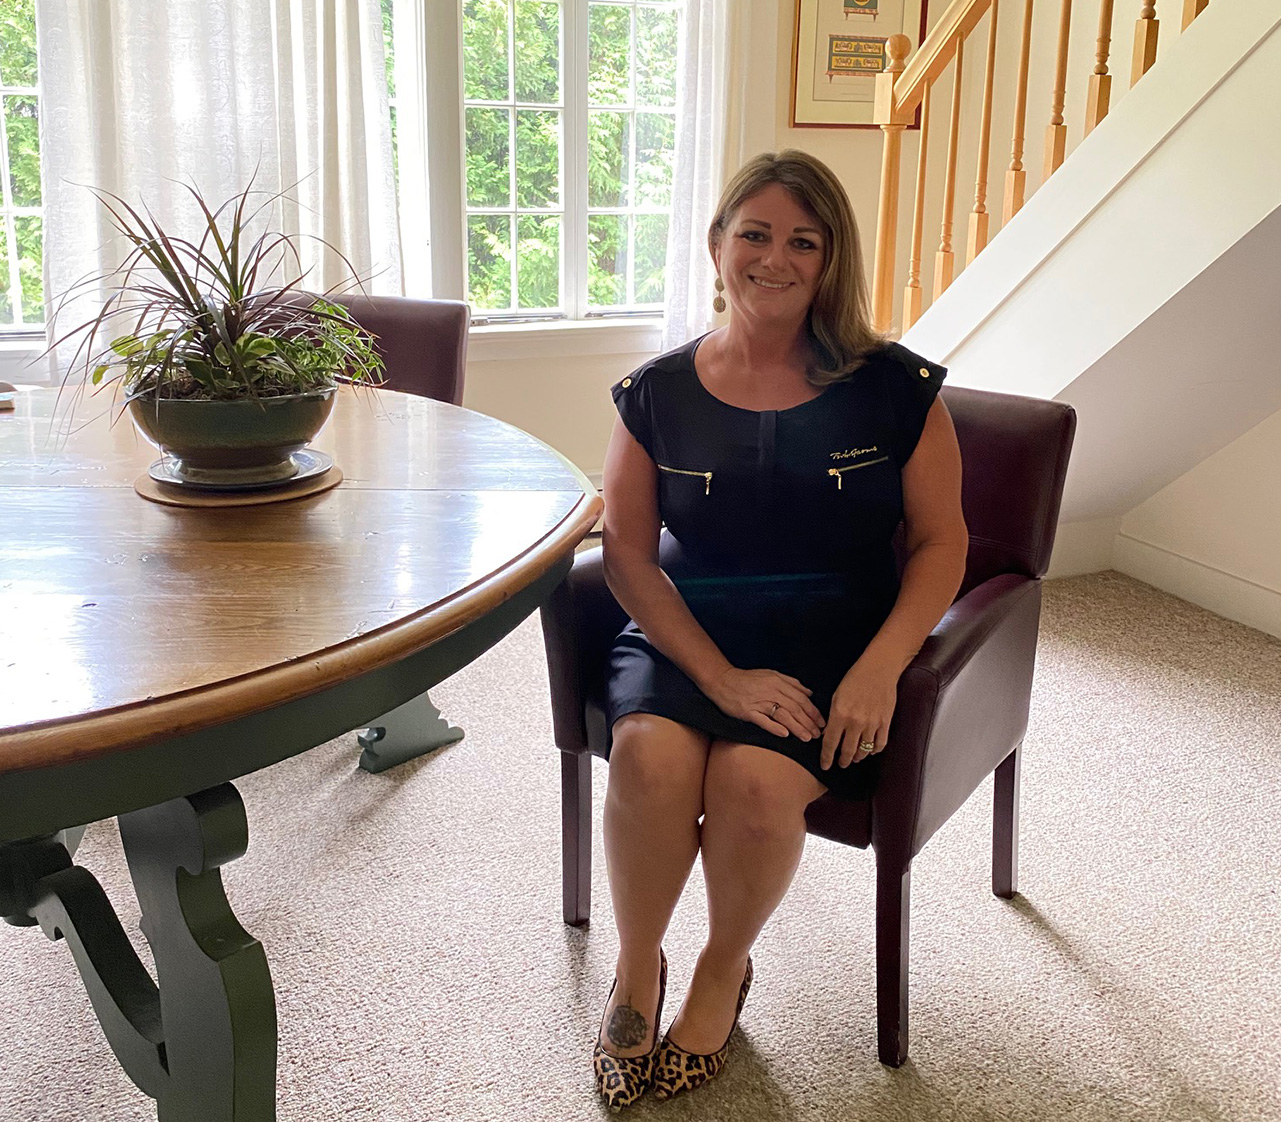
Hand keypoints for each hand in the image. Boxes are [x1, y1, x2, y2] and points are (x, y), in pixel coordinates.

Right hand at [704, 667, 825, 740]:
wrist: (722, 680)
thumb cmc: (747, 679)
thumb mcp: (771, 674)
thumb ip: (791, 683)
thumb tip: (809, 693)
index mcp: (778, 682)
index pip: (801, 698)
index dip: (813, 712)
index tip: (821, 722)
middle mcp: (770, 691)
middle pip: (794, 708)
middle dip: (809, 722)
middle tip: (818, 734)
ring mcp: (758, 701)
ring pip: (782, 715)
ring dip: (797, 727)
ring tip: (807, 737)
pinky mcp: (747, 711)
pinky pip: (763, 720)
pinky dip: (774, 727)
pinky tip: (784, 734)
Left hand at [820, 655, 900, 769]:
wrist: (879, 668)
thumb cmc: (855, 679)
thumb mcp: (836, 696)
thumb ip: (832, 717)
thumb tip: (827, 735)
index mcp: (839, 714)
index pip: (830, 743)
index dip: (826, 757)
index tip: (825, 765)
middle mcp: (855, 722)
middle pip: (847, 751)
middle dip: (843, 761)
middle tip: (840, 764)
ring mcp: (872, 723)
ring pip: (864, 750)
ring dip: (858, 757)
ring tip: (854, 758)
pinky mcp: (885, 722)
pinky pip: (880, 744)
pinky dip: (874, 751)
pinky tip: (870, 751)